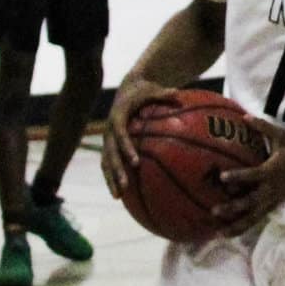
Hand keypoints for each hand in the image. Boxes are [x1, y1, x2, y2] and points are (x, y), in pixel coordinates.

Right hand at [102, 76, 176, 198]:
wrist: (127, 88)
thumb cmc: (144, 90)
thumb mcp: (152, 89)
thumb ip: (163, 94)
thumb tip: (178, 94)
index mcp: (118, 117)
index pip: (121, 135)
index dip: (126, 148)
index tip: (136, 162)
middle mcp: (109, 130)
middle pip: (110, 153)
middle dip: (116, 171)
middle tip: (125, 186)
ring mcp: (108, 138)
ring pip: (106, 162)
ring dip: (111, 179)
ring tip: (118, 197)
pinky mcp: (110, 144)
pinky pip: (110, 163)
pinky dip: (113, 177)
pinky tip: (122, 194)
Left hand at [212, 116, 284, 228]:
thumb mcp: (281, 136)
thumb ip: (263, 127)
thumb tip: (244, 116)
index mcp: (270, 172)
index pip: (252, 175)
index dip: (238, 177)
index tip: (222, 177)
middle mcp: (269, 190)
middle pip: (250, 202)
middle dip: (233, 207)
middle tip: (215, 210)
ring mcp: (270, 202)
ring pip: (251, 218)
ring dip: (235, 226)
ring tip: (218, 233)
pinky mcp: (270, 209)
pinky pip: (254, 221)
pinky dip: (240, 229)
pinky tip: (225, 234)